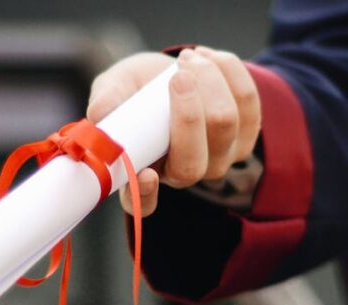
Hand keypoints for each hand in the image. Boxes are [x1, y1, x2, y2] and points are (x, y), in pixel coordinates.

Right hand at [87, 47, 261, 216]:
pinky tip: (208, 58)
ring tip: (187, 58)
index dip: (146, 195)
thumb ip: (107, 100)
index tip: (146, 174)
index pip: (144, 203)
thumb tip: (99, 115)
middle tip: (177, 74)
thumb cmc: (138, 88)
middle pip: (194, 162)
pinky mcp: (246, 135)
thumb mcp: (115, 87)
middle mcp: (184, 174)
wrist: (173, 71)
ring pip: (225, 123)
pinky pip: (248, 102)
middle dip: (189, 112)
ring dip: (208, 80)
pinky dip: (229, 71)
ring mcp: (220, 158)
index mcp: (145, 173)